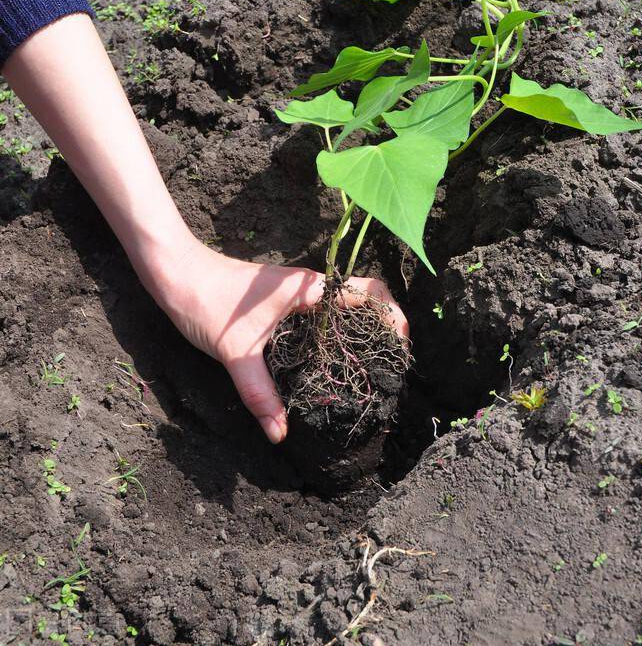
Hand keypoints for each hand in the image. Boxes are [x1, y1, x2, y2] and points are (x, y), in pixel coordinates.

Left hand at [148, 237, 408, 443]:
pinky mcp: (279, 303)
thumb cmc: (206, 300)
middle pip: (361, 301)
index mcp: (308, 289)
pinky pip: (318, 316)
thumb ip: (260, 393)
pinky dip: (331, 334)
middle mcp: (307, 288)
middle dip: (381, 328)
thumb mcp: (235, 352)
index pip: (368, 292)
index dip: (392, 315)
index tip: (401, 344)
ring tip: (364, 370)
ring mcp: (294, 294)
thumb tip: (280, 433)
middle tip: (387, 366)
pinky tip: (323, 363)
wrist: (175, 273)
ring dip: (357, 332)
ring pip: (339, 310)